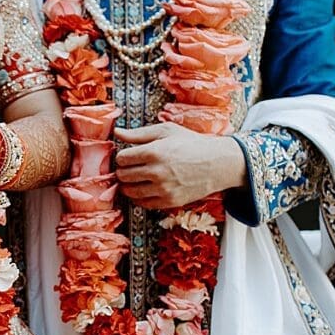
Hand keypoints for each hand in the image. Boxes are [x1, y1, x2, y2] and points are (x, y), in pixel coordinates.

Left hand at [114, 122, 246, 209]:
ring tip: (135, 178)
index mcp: (154, 152)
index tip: (128, 156)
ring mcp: (163, 189)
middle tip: (130, 167)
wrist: (217, 163)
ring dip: (128, 185)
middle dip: (123, 171)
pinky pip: (143, 204)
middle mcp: (156, 172)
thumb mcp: (166, 131)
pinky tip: (144, 188)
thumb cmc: (192, 144)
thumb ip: (139, 133)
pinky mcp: (169, 201)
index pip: (122, 159)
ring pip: (129, 191)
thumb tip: (117, 132)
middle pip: (123, 176)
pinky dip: (139, 197)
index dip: (122, 156)